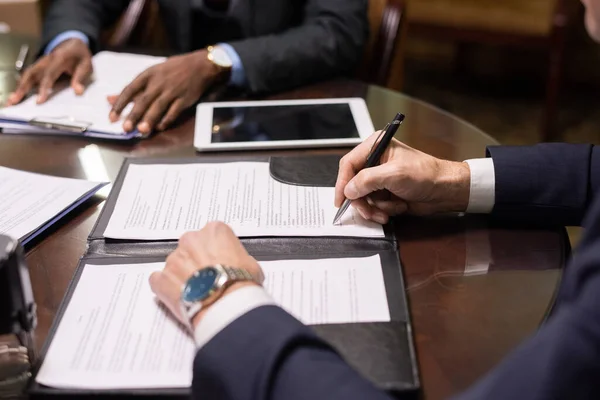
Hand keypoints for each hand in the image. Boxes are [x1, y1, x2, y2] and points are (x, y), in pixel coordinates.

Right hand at [6, 38, 91, 105]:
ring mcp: (41, 63)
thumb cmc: (80, 55)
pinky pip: (28, 76)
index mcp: (59, 58)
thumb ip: (81, 78)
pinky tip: (17, 95)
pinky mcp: (39, 67)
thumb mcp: (86, 65)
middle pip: (31, 74)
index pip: (49, 75)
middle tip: (14, 101)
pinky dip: (22, 85)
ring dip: (19, 88)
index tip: (39, 101)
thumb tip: (78, 92)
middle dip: (22, 88)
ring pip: (27, 75)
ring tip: (12, 101)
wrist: (73, 43)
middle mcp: (46, 60)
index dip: (44, 88)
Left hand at [108, 49, 226, 133]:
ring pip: (158, 106)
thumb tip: (109, 99)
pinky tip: (160, 127)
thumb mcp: (151, 74)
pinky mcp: (184, 98)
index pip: (130, 89)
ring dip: (149, 119)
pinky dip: (167, 120)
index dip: (120, 104)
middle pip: (143, 100)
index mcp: (148, 75)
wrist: (199, 65)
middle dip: (134, 115)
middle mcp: (159, 82)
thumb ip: (132, 89)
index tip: (112, 117)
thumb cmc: (172, 70)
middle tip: (125, 129)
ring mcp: (172, 91)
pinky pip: (174, 111)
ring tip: (142, 131)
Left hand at [149, 222, 262, 329]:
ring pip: (175, 264)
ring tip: (196, 292)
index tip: (219, 262)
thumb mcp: (252, 265)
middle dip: (196, 260)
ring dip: (182, 275)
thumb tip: (237, 267)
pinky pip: (158, 280)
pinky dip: (165, 287)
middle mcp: (191, 240)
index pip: (213, 235)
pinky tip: (179, 296)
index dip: (217, 251)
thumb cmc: (241, 284)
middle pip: (190, 246)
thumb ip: (239, 259)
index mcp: (214, 231)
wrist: (226, 305)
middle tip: (207, 277)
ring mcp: (173, 259)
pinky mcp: (161, 279)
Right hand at [334, 132, 470, 223]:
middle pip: (353, 184)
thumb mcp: (394, 174)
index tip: (341, 199)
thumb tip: (349, 190)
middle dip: (362, 200)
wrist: (445, 191)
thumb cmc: (427, 174)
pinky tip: (397, 207)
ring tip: (389, 210)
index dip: (342, 182)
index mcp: (376, 146)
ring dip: (374, 208)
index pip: (349, 164)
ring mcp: (380, 178)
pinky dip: (383, 210)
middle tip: (369, 210)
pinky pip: (373, 205)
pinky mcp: (385, 192)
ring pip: (362, 198)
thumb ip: (367, 180)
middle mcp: (375, 161)